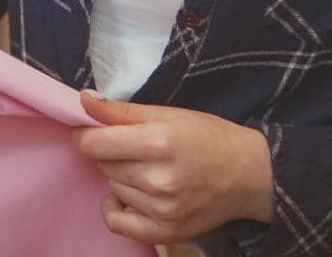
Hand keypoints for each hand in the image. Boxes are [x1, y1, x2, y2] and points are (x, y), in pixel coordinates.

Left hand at [71, 89, 273, 243]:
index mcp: (158, 143)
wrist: (249, 175)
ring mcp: (163, 209)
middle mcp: (159, 180)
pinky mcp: (167, 231)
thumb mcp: (168, 113)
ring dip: (120, 177)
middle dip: (110, 153)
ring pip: (112, 188)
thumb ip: (121, 110)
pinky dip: (115, 208)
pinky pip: (118, 223)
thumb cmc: (208, 137)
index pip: (94, 143)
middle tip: (135, 147)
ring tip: (148, 168)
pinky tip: (127, 196)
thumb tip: (83, 100)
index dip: (84, 134)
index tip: (89, 130)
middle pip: (102, 164)